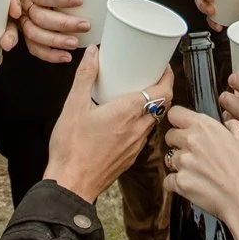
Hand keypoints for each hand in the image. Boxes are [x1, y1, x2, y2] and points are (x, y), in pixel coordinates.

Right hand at [12, 0, 88, 63]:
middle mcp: (22, 3)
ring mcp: (21, 19)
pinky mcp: (24, 30)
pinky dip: (48, 54)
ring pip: (35, 34)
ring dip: (56, 41)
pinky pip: (33, 46)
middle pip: (40, 17)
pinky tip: (64, 56)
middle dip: (64, 24)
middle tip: (85, 25)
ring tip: (75, 43)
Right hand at [42, 46, 172, 202]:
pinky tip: (124, 121)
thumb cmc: (71, 149)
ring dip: (151, 107)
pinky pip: (143, 135)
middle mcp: (137, 129)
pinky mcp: (130, 157)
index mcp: (127, 113)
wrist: (71, 185)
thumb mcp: (73, 106)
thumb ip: (85, 77)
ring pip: (153, 121)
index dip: (168, 77)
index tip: (163, 67)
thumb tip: (93, 54)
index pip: (163, 92)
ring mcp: (135, 145)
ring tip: (136, 96)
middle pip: (161, 105)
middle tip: (150, 77)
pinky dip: (140, 123)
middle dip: (160, 89)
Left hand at [164, 108, 238, 235]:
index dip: (179, 120)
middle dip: (178, 143)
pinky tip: (193, 186)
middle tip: (194, 153)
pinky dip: (177, 184)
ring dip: (179, 164)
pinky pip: (169, 180)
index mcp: (205, 127)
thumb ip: (233, 126)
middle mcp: (190, 141)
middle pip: (170, 136)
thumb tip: (228, 123)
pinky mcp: (180, 183)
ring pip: (169, 158)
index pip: (175, 113)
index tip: (183, 127)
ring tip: (198, 172)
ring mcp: (183, 162)